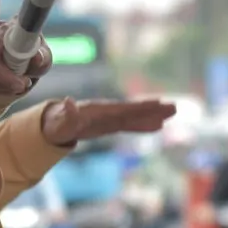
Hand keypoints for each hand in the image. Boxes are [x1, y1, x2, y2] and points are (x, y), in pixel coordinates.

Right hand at [0, 22, 50, 96]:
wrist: (25, 62)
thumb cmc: (35, 56)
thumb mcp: (44, 57)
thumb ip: (43, 57)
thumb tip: (38, 58)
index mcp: (11, 25)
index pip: (0, 31)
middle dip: (4, 75)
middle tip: (21, 85)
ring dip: (1, 83)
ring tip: (18, 86)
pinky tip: (7, 86)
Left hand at [42, 97, 178, 146]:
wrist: (54, 125)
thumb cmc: (57, 124)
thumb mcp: (60, 122)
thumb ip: (68, 114)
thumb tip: (69, 101)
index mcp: (99, 110)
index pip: (123, 108)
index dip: (139, 107)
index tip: (157, 102)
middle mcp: (108, 112)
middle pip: (134, 110)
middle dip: (153, 109)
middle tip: (174, 107)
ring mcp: (111, 118)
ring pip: (135, 117)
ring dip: (153, 115)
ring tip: (173, 113)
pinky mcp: (111, 125)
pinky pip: (131, 125)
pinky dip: (144, 125)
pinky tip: (158, 126)